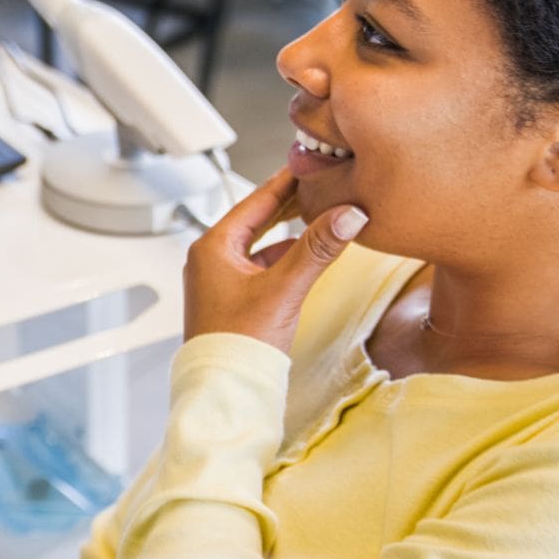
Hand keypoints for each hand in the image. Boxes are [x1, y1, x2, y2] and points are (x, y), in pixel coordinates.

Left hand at [183, 167, 367, 351]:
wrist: (225, 396)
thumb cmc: (237, 348)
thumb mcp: (284, 290)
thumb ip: (317, 249)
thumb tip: (347, 215)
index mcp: (212, 248)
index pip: (257, 201)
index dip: (287, 180)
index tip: (309, 163)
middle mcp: (211, 260)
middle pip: (257, 219)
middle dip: (290, 203)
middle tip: (318, 183)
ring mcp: (220, 281)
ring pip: (260, 244)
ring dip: (288, 231)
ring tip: (316, 214)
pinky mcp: (232, 301)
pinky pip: (261, 267)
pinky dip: (283, 257)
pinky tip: (303, 257)